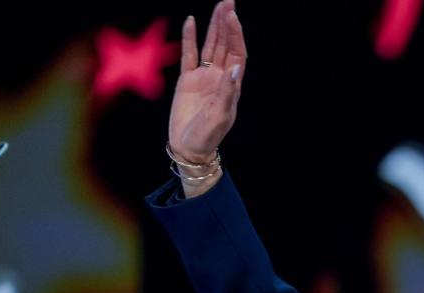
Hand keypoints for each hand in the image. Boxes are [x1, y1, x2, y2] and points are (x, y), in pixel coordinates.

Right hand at [168, 1, 246, 165]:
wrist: (188, 147)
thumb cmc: (207, 136)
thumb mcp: (219, 116)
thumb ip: (227, 92)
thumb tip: (234, 69)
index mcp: (231, 85)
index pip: (236, 54)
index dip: (235, 35)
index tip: (233, 16)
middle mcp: (219, 77)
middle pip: (225, 44)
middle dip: (227, 23)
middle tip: (228, 1)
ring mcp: (203, 77)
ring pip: (209, 46)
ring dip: (213, 27)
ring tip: (218, 6)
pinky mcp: (186, 80)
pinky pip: (189, 55)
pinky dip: (190, 39)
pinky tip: (192, 22)